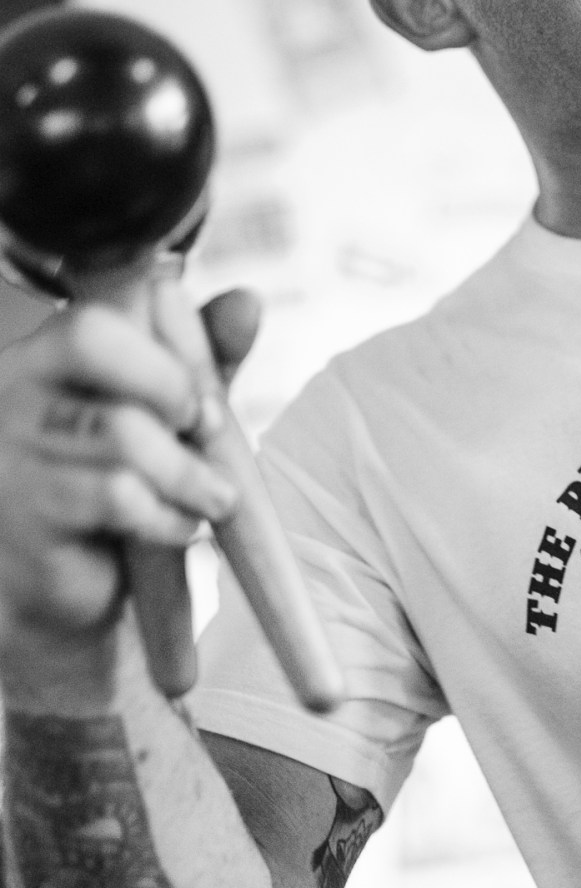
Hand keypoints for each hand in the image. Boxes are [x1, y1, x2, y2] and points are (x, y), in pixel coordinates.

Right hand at [0, 282, 258, 685]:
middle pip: (95, 349)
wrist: (75, 587)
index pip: (93, 320)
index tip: (202, 402)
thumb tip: (249, 301)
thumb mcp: (170, 410)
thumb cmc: (121, 483)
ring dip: (188, 469)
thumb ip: (205, 353)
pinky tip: (180, 526)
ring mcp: (8, 456)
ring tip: (214, 497)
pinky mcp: (22, 519)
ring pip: (120, 430)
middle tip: (209, 433)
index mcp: (43, 357)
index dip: (160, 353)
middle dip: (172, 389)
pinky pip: (116, 496)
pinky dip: (168, 513)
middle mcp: (11, 394)